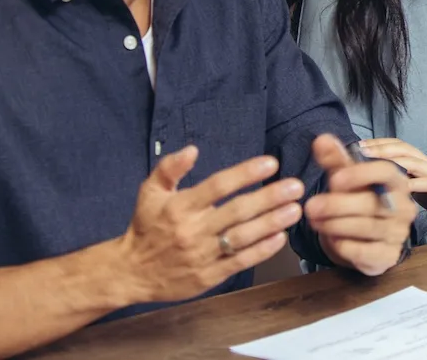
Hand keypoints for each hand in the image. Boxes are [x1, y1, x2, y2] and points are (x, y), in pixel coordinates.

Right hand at [115, 146, 304, 303]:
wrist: (130, 272)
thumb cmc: (145, 227)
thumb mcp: (149, 192)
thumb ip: (170, 168)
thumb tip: (193, 149)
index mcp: (180, 207)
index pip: (218, 186)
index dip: (245, 173)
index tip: (271, 163)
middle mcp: (193, 230)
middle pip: (237, 211)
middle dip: (269, 198)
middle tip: (296, 186)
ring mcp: (202, 255)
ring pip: (242, 237)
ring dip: (271, 223)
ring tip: (295, 210)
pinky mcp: (208, 276)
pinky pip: (239, 262)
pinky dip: (261, 250)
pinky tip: (279, 238)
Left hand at [306, 134, 417, 275]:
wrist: (366, 238)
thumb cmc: (358, 199)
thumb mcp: (346, 178)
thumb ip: (335, 159)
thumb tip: (321, 139)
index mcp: (397, 181)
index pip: (386, 172)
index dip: (360, 174)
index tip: (334, 180)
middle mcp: (404, 206)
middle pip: (372, 203)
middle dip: (338, 204)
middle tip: (310, 206)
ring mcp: (398, 233)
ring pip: (367, 227)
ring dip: (336, 224)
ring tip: (314, 220)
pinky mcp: (388, 256)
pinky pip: (365, 251)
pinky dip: (345, 246)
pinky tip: (332, 239)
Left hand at [360, 138, 426, 201]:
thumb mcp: (411, 191)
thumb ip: (395, 181)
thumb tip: (367, 176)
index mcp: (421, 163)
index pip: (399, 145)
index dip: (380, 143)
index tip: (359, 146)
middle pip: (406, 150)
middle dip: (383, 149)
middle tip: (362, 153)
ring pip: (417, 163)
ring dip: (395, 162)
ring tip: (376, 166)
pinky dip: (416, 183)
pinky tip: (401, 187)